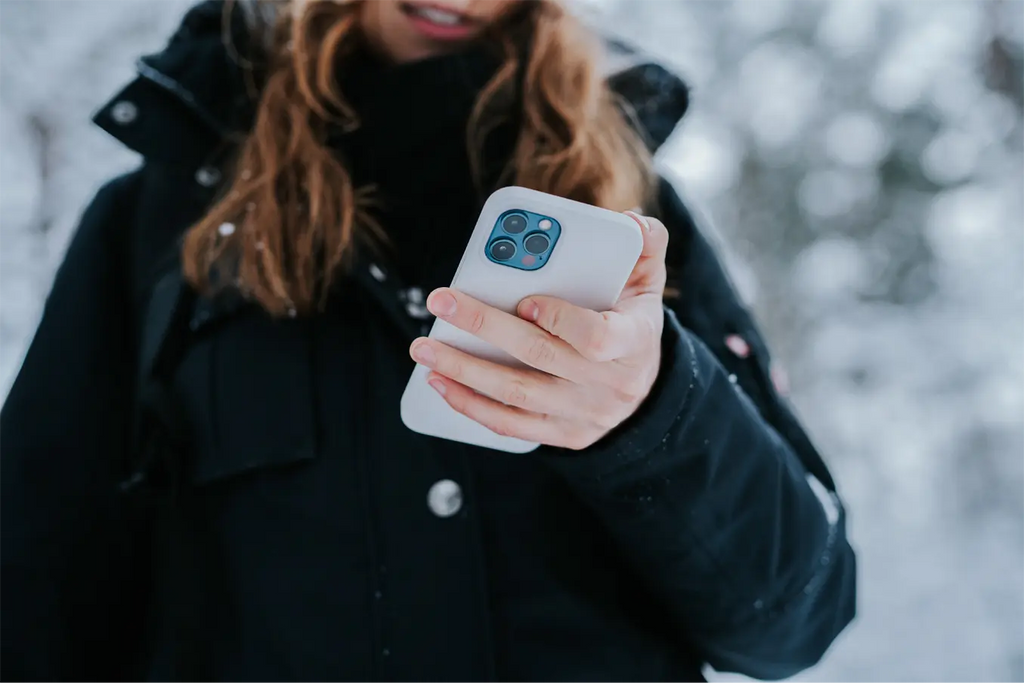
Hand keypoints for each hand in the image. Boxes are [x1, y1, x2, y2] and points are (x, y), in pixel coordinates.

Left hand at [408, 212, 669, 449]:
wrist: (643, 386)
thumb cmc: (633, 320)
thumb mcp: (648, 281)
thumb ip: (645, 244)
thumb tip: (629, 219)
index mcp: (634, 341)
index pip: (598, 337)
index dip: (560, 320)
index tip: (525, 300)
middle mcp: (610, 384)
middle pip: (540, 357)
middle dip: (484, 326)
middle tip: (440, 302)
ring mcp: (585, 414)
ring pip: (516, 394)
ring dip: (464, 370)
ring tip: (425, 347)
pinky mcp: (562, 434)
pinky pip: (511, 424)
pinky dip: (470, 405)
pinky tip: (440, 381)